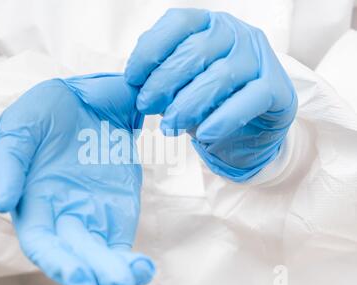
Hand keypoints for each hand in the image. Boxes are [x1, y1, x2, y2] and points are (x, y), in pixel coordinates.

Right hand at [0, 74, 153, 284]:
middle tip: (117, 282)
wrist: (88, 98)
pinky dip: (132, 262)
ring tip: (137, 274)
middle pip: (75, 254)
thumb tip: (1, 202)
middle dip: (95, 271)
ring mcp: (93, 215)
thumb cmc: (46, 112)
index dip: (56, 261)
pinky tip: (143, 268)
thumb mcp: (21, 124)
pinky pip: (121, 244)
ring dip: (118, 272)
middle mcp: (62, 215)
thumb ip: (8, 160)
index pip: (40, 241)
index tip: (78, 275)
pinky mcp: (117, 211)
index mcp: (33, 200)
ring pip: (101, 255)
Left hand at [125, 9, 296, 181]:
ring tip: (169, 126)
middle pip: (195, 51)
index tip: (132, 78)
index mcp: (209, 25)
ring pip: (220, 76)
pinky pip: (249, 99)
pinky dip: (223, 118)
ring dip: (188, 104)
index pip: (178, 23)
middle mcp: (237, 34)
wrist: (247, 131)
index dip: (150, 51)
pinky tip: (203, 135)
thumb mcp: (179, 85)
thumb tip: (134, 80)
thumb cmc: (208, 102)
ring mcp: (260, 59)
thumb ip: (160, 75)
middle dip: (163, 81)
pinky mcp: (278, 89)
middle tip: (146, 105)